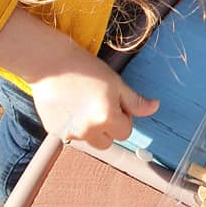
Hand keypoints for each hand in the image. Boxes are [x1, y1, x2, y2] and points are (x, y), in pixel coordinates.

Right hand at [0, 7, 159, 149]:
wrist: (50, 64)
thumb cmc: (86, 69)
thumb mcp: (116, 82)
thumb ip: (135, 101)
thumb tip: (154, 107)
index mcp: (106, 118)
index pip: (125, 132)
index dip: (124, 116)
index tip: (115, 101)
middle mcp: (88, 131)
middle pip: (108, 142)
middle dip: (109, 127)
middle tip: (101, 104)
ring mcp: (70, 133)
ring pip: (90, 141)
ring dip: (92, 129)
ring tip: (85, 104)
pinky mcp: (54, 132)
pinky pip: (72, 135)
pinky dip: (74, 125)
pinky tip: (70, 105)